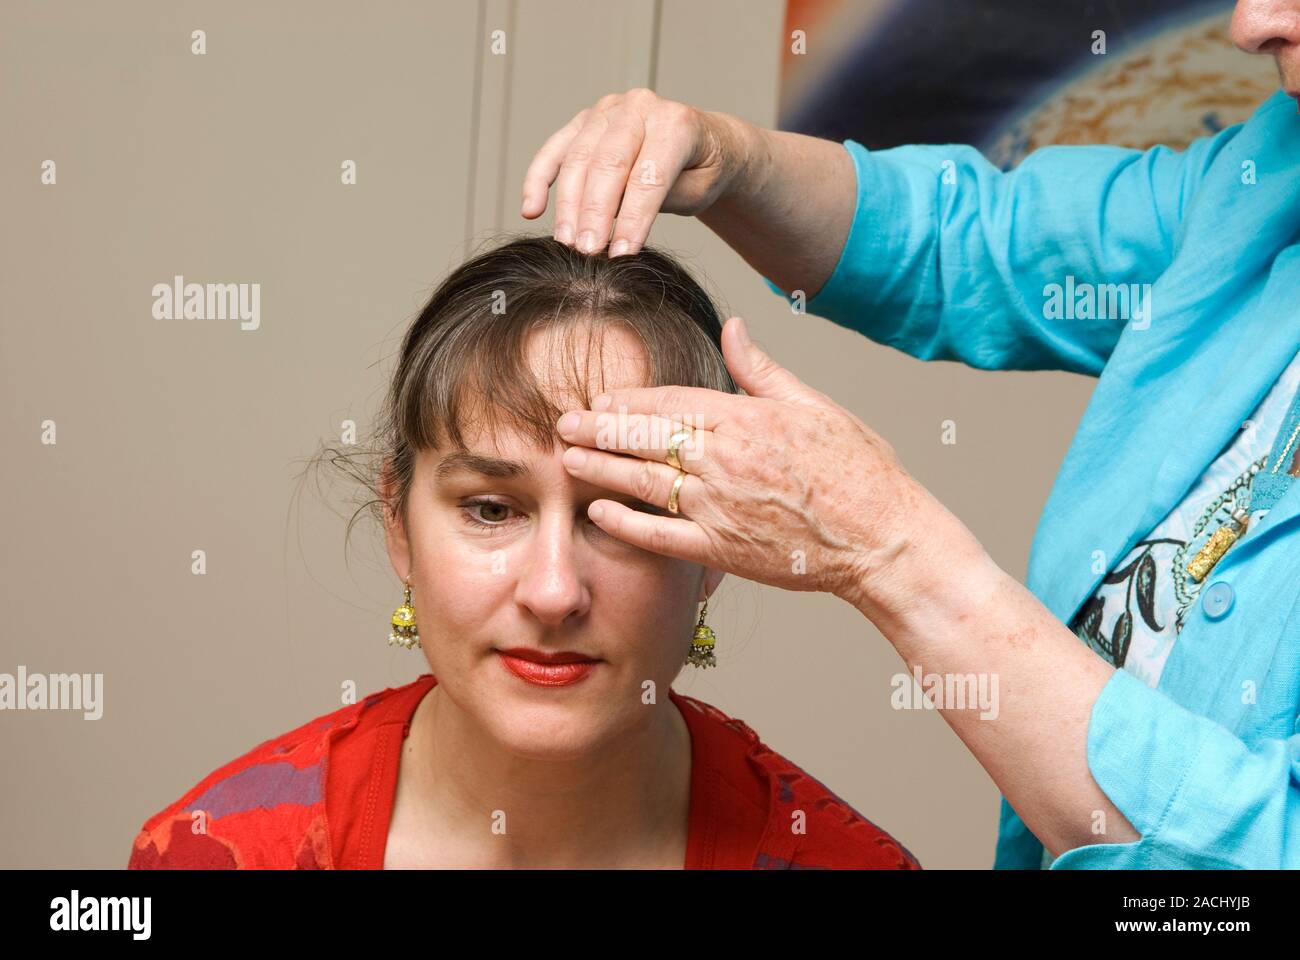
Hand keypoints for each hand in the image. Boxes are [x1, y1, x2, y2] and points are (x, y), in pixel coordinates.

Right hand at [521, 88, 757, 257]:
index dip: (633, 218)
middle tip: (587, 251)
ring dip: (568, 204)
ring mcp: (608, 110)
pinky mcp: (584, 121)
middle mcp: (639, 106)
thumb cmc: (700, 172)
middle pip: (608, 163)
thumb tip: (618, 225)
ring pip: (578, 158)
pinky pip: (555, 149)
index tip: (621, 255)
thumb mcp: (698, 191)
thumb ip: (661, 199)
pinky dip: (539, 179)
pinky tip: (531, 210)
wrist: (701, 142)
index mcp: (676, 123)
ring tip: (567, 243)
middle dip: (595, 212)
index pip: (648, 175)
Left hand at [554, 316, 955, 611]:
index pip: (669, 402)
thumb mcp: (814, 405)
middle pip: (644, 438)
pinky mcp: (722, 550)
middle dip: (599, 428)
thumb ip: (761, 370)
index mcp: (746, 419)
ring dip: (600, 468)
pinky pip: (660, 536)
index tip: (601, 397)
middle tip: (564, 422)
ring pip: (643, 482)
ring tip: (568, 457)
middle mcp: (725, 460)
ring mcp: (720, 507)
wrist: (883, 539)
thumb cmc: (859, 471)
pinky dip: (626, 524)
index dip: (627, 400)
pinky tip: (598, 511)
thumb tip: (732, 328)